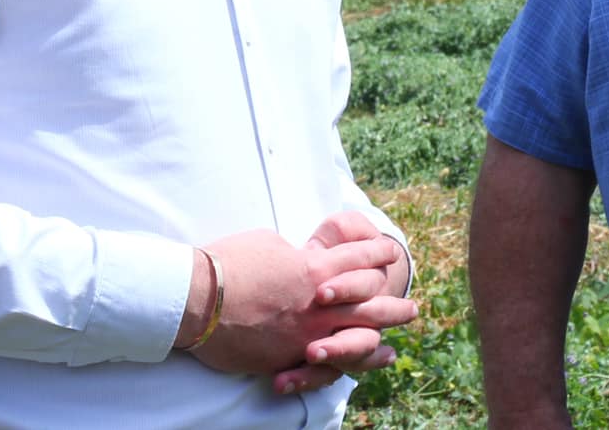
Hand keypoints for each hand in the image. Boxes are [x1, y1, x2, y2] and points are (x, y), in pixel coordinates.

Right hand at [181, 227, 415, 382]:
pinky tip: (365, 365)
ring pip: (357, 338)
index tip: (389, 252)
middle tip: (412, 309)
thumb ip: (293, 256)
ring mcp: (306, 335)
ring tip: (398, 345)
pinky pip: (327, 365)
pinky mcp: (287, 358)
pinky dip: (350, 365)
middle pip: (370, 305)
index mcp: (315, 269)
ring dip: (382, 338)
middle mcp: (319, 305)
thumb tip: (301, 262)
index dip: (376, 254)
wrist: (196, 299)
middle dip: (393, 306)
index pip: (357, 259)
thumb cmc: (229, 263)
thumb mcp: (268, 244)